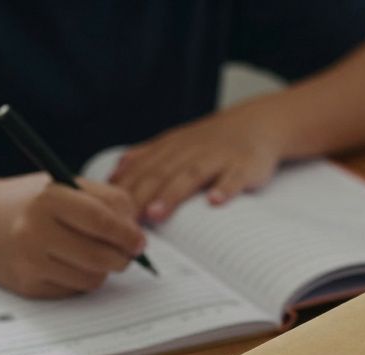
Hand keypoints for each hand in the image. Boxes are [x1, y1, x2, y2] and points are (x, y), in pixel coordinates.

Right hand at [0, 172, 144, 297]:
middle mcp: (34, 230)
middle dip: (122, 258)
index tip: (140, 242)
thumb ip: (106, 201)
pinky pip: (73, 291)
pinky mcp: (26, 285)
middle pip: (99, 256)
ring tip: (95, 256)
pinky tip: (69, 265)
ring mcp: (28, 261)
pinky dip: (81, 280)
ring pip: (91, 279)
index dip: (128, 234)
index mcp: (48, 198)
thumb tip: (137, 235)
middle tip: (127, 254)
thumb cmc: (30, 201)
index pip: (102, 220)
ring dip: (103, 271)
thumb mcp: (64, 186)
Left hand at [110, 107, 284, 222]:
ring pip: (192, 175)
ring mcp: (218, 158)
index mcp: (171, 147)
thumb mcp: (176, 142)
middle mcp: (191, 150)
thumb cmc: (212, 141)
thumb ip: (145, 157)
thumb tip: (114, 174)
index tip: (107, 211)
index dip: (124, 190)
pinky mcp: (244, 165)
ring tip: (156, 214)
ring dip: (173, 194)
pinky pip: (235, 177)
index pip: (142, 169)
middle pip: (161, 174)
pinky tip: (215, 202)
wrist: (257, 123)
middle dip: (140, 196)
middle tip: (125, 221)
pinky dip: (225, 188)